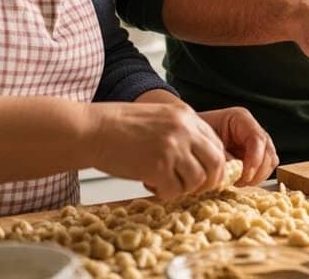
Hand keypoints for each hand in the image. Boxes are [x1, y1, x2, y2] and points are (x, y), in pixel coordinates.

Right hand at [85, 103, 227, 199]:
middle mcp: (184, 129)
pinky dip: (165, 193)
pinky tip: (152, 184)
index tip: (207, 176)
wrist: (92, 129)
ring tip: (165, 183)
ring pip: (197, 180)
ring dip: (184, 188)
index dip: (215, 165)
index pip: (217, 144)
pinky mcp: (158, 166)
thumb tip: (200, 160)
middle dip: (208, 181)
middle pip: (216, 163)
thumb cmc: (119, 126)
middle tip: (194, 189)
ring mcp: (172, 147)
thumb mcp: (158, 118)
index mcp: (186, 115)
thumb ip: (181, 133)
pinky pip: (175, 191)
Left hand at [198, 107, 278, 185]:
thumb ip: (221, 157)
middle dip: (258, 171)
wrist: (187, 136)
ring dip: (258, 175)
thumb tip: (233, 173)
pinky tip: (241, 180)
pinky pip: (265, 167)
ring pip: (270, 160)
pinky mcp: (254, 154)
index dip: (255, 160)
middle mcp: (251, 128)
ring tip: (239, 182)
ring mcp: (254, 141)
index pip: (257, 139)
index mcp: (240, 118)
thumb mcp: (204, 142)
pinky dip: (256, 176)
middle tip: (241, 182)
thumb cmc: (194, 134)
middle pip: (268, 151)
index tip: (245, 176)